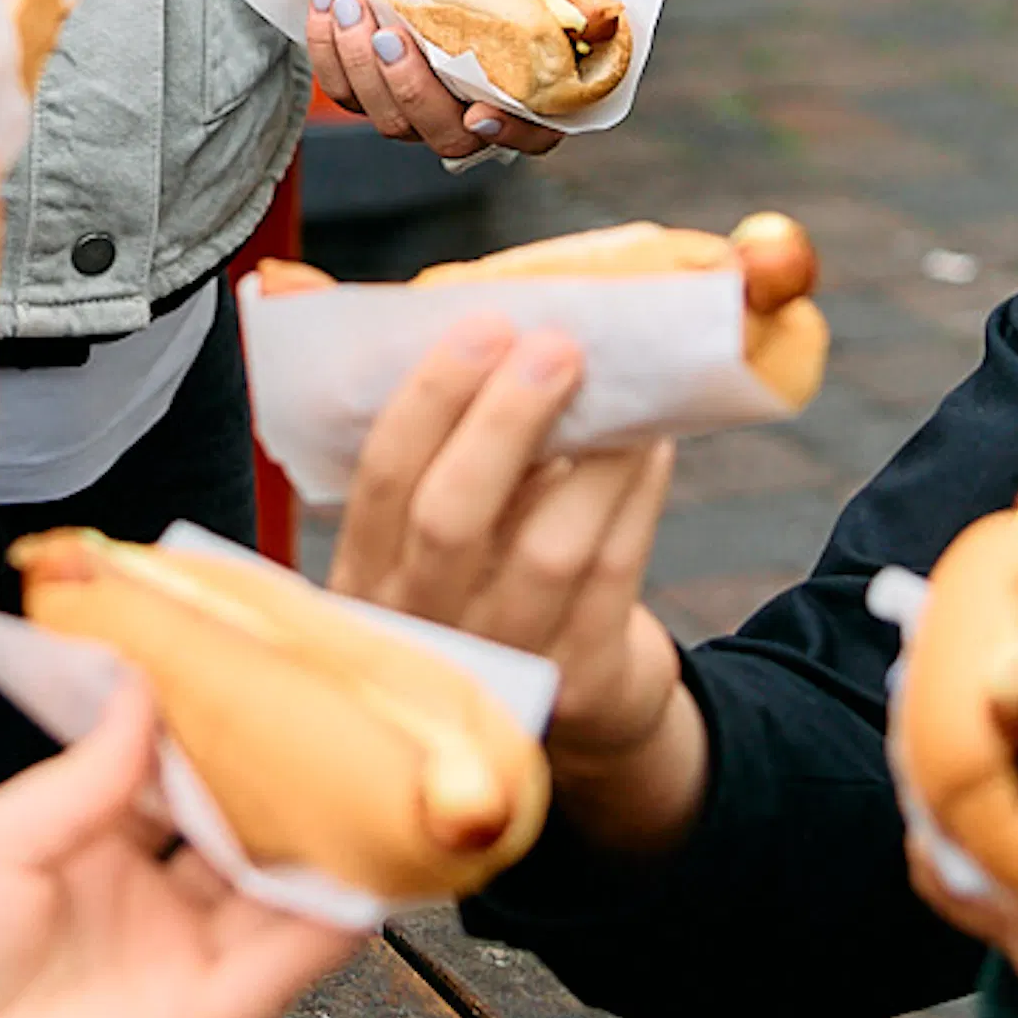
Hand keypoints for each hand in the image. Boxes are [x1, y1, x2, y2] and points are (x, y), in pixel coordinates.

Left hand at [0, 686, 359, 1017]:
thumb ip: (81, 775)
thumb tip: (141, 689)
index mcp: (71, 849)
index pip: (158, 772)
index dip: (203, 725)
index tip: (247, 666)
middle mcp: (132, 901)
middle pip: (226, 825)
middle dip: (275, 773)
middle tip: (327, 706)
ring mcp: (172, 960)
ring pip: (271, 887)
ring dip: (320, 839)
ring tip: (372, 771)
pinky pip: (286, 961)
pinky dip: (333, 918)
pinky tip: (372, 869)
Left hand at [304, 0, 562, 165]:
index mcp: (531, 99)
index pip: (532, 136)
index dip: (508, 133)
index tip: (481, 113)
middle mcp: (474, 121)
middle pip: (442, 134)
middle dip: (408, 85)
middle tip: (387, 32)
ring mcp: (420, 114)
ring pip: (386, 119)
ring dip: (358, 63)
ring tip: (346, 3)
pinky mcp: (372, 95)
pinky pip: (345, 93)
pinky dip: (328, 52)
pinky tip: (324, 6)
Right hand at [329, 318, 692, 850]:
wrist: (570, 710)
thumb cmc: (490, 579)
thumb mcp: (428, 532)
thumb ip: (428, 444)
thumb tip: (416, 307)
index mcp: (367, 579)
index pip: (381, 483)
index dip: (429, 400)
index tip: (483, 327)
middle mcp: (424, 628)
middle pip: (452, 518)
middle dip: (505, 420)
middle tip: (557, 347)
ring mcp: (505, 661)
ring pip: (549, 550)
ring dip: (593, 457)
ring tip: (621, 394)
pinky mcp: (582, 679)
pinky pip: (616, 572)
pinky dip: (637, 496)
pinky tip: (650, 446)